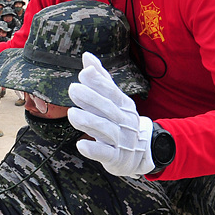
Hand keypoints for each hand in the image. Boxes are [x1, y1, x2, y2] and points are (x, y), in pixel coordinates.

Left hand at [68, 52, 155, 176]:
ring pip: (105, 130)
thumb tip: (87, 56)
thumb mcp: (115, 100)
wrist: (141, 153)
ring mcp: (121, 140)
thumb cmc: (121, 123)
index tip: (84, 74)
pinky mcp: (115, 158)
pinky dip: (93, 149)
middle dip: (91, 99)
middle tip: (73, 89)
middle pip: (108, 109)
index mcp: (124, 106)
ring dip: (89, 121)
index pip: (111, 92)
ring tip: (72, 114)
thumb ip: (101, 79)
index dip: (99, 83)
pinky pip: (104, 153)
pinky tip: (81, 144)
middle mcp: (124, 121)